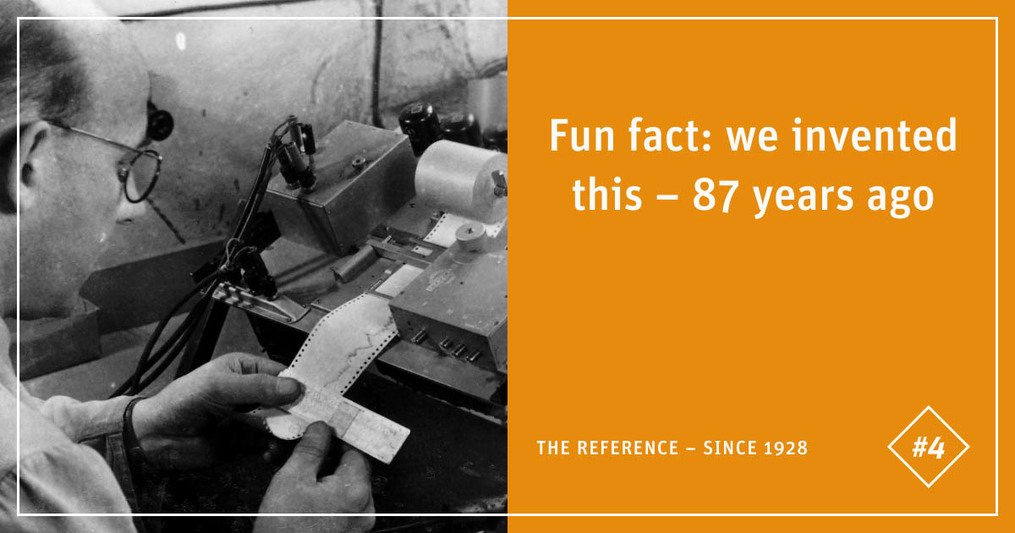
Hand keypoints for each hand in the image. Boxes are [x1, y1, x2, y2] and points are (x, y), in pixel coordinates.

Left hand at [131, 352, 302, 469]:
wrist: (155, 437)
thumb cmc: (183, 401)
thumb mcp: (219, 387)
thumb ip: (257, 388)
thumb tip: (295, 388)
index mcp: (248, 369)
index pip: (283, 374)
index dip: (301, 385)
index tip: (321, 397)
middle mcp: (255, 393)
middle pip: (288, 401)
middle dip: (300, 411)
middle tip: (314, 423)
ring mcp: (253, 418)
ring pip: (283, 423)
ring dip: (289, 432)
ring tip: (289, 440)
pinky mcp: (248, 442)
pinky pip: (271, 444)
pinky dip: (277, 448)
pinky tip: (273, 452)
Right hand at [255, 422, 374, 532]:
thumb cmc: (285, 529)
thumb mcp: (292, 479)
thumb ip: (310, 449)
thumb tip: (322, 429)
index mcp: (355, 490)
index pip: (355, 450)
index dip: (337, 436)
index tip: (321, 429)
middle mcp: (363, 508)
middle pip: (348, 468)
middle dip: (321, 455)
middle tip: (296, 446)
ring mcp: (356, 524)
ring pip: (340, 486)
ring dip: (317, 472)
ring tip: (287, 464)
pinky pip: (337, 504)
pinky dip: (320, 493)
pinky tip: (296, 487)